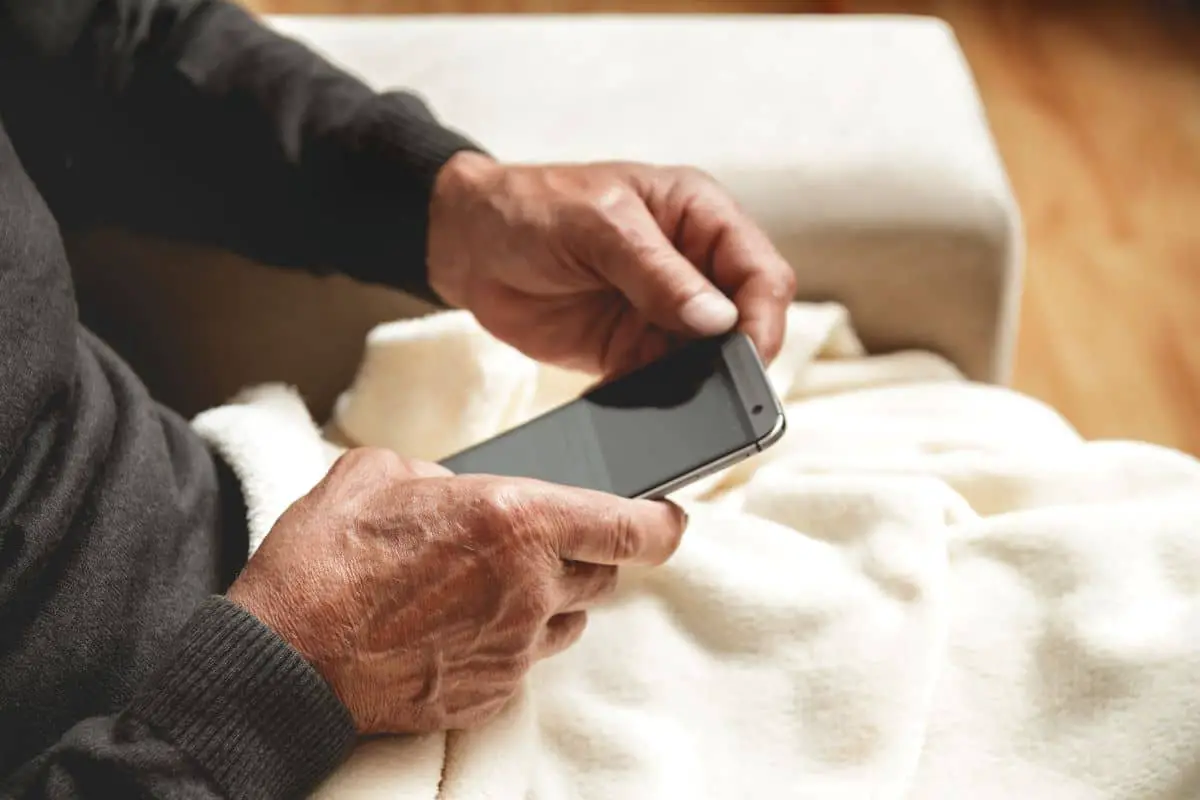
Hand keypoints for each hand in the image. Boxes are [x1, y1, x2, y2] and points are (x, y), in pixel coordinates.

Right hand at [226, 448, 685, 734]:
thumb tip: (454, 488)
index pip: (628, 525)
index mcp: (514, 519)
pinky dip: (510, 640)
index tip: (670, 520)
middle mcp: (529, 585)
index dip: (662, 523)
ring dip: (550, 600)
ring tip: (488, 586)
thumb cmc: (325, 562)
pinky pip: (527, 660)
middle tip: (538, 543)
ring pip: (570, 620)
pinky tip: (460, 627)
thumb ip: (439, 474)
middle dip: (584, 555)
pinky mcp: (492, 691)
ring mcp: (514, 646)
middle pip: (602, 574)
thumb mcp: (377, 473)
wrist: (285, 658)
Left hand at [428, 153, 795, 375]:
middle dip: (738, 361)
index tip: (746, 356)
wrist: (466, 243)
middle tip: (723, 395)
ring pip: (709, 362)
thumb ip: (659, 273)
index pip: (760, 272)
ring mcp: (665, 313)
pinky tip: (641, 409)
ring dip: (699, 388)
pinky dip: (658, 403)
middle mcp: (694, 266)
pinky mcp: (633, 350)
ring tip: (682, 409)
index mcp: (699, 216)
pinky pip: (663, 385)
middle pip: (745, 323)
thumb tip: (719, 320)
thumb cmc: (532, 207)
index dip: (762, 318)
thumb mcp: (598, 225)